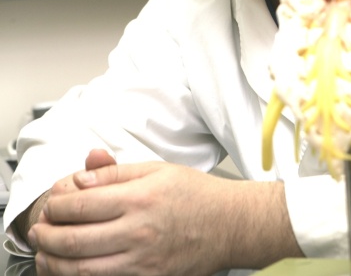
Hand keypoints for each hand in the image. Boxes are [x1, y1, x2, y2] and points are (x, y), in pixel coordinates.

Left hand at [29, 158, 235, 275]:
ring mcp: (143, 262)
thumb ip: (115, 173)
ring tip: (45, 253)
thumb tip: (81, 176)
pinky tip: (70, 269)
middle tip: (38, 230)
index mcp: (140, 198)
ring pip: (82, 270)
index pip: (82, 204)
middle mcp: (139, 232)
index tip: (51, 202)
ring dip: (54, 262)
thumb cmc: (194, 193)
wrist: (228, 224)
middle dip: (47, 235)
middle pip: (75, 240)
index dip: (57, 204)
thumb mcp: (156, 169)